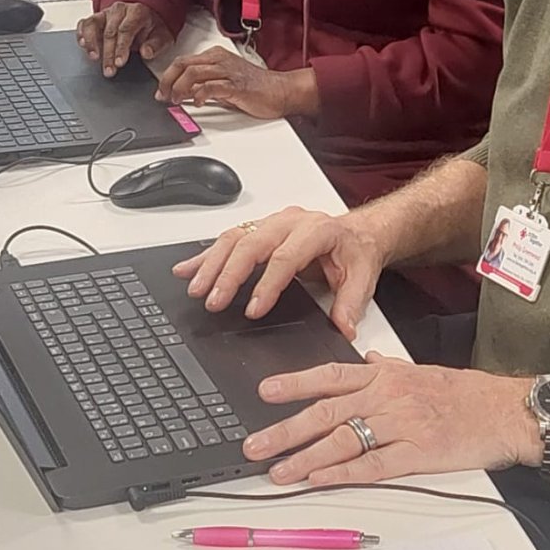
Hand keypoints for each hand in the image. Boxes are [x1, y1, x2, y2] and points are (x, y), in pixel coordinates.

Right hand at [77, 2, 171, 76]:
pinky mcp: (96, 17)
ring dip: (91, 42)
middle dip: (108, 53)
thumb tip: (147, 53)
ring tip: (93, 57)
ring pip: (93, 24)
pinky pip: (85, 23)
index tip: (119, 62)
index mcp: (137, 12)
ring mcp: (106, 13)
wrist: (146, 15)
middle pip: (110, 31)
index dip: (121, 47)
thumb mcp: (162, 36)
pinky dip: (81, 34)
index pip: (126, 30)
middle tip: (108, 70)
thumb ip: (156, 45)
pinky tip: (82, 45)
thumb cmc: (152, 27)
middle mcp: (120, 10)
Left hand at [155, 47, 318, 119]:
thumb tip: (184, 93)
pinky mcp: (234, 86)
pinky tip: (198, 103)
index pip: (183, 61)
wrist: (280, 91)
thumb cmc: (256, 88)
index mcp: (216, 57)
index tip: (162, 91)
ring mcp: (227, 72)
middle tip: (163, 96)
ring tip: (177, 100)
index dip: (167, 76)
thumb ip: (204, 86)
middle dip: (167, 81)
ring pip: (192, 73)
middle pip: (182, 64)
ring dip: (179, 89)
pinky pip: (210, 87)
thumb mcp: (224, 84)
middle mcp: (219, 60)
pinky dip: (199, 95)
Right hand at [172, 207, 386, 338]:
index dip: (267, 284)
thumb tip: (343, 327)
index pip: (285, 257)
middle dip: (229, 274)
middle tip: (214, 301)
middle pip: (252, 244)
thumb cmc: (356, 251)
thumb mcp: (362, 276)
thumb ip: (350, 302)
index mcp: (316, 230)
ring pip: (235, 238)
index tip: (253, 309)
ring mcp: (272, 223)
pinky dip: (205, 255)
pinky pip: (228, 238)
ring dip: (211, 264)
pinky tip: (187, 269)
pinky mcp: (259, 229)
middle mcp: (290, 222)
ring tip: (197, 290)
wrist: (357, 233)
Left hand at [242, 353, 536, 484]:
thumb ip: (385, 368)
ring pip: (344, 440)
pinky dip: (344, 474)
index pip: (330, 376)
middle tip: (256, 444)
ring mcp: (401, 426)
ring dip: (307, 458)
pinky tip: (320, 481)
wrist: (504, 410)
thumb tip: (361, 362)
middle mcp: (388, 397)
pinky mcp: (417, 454)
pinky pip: (373, 465)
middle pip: (327, 411)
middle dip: (287, 429)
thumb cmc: (464, 392)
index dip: (295, 383)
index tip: (264, 391)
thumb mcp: (420, 370)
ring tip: (279, 471)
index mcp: (385, 376)